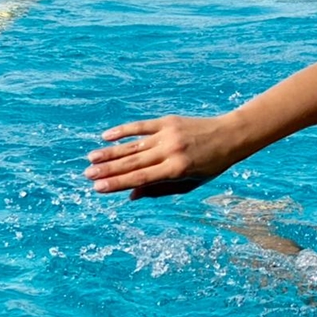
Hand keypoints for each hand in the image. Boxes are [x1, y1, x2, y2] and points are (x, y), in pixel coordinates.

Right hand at [85, 114, 234, 198]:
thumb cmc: (210, 165)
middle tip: (87, 175)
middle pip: (133, 162)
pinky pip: (141, 126)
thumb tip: (131, 194)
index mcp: (177, 169)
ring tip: (91, 159)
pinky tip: (106, 136)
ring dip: (110, 152)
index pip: (141, 178)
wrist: (229, 136)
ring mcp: (168, 134)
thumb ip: (159, 189)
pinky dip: (123, 131)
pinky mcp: (168, 121)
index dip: (117, 183)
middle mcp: (170, 151)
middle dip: (108, 169)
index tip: (98, 188)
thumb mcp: (189, 183)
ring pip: (133, 145)